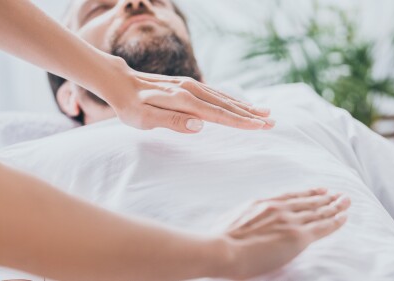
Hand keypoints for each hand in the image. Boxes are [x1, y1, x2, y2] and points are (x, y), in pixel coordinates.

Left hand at [99, 59, 274, 132]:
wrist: (121, 83)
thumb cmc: (130, 105)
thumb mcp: (144, 118)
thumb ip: (172, 121)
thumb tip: (199, 125)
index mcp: (183, 100)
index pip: (217, 114)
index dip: (239, 122)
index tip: (260, 127)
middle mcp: (191, 90)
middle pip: (226, 105)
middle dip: (250, 115)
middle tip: (272, 123)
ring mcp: (191, 86)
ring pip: (224, 98)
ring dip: (245, 106)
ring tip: (265, 112)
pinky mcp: (189, 86)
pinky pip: (215, 94)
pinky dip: (231, 100)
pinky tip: (240, 104)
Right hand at [217, 188, 349, 279]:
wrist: (223, 248)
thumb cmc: (221, 239)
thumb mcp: (232, 219)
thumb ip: (246, 217)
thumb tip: (247, 221)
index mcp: (263, 203)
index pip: (291, 196)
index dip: (307, 193)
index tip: (318, 190)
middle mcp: (279, 208)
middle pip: (308, 201)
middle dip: (325, 197)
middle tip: (338, 194)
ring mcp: (289, 221)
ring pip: (318, 211)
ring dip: (335, 206)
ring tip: (346, 201)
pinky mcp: (297, 236)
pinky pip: (322, 227)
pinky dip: (335, 221)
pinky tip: (344, 217)